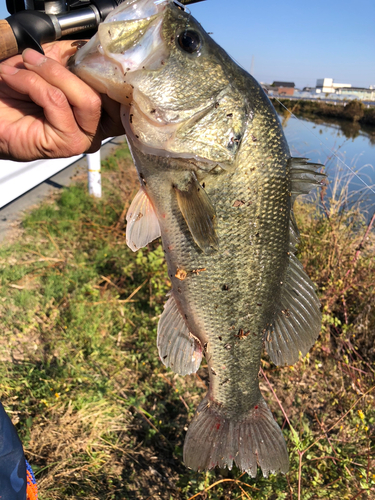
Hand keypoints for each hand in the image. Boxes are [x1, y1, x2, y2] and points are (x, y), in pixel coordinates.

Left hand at [0, 41, 123, 161]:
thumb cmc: (16, 92)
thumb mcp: (51, 64)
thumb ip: (74, 57)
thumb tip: (93, 48)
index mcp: (98, 110)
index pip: (119, 90)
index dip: (105, 69)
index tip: (82, 52)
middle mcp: (97, 128)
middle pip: (103, 93)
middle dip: (64, 69)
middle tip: (32, 57)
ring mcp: (84, 138)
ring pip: (86, 99)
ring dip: (47, 75)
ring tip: (20, 68)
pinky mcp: (67, 144)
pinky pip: (58, 102)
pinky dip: (32, 84)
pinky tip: (14, 79)